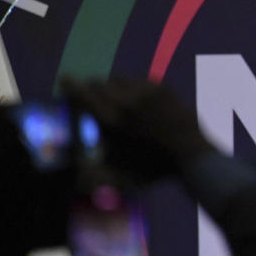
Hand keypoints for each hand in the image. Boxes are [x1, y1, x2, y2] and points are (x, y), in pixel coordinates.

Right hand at [59, 76, 213, 183]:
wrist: (190, 154)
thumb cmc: (154, 169)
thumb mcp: (121, 176)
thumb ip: (97, 174)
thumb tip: (78, 176)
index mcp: (113, 121)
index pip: (84, 95)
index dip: (71, 86)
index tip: (65, 79)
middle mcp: (127, 102)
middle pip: (99, 83)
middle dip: (93, 89)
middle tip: (93, 98)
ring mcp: (145, 92)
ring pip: (119, 79)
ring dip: (113, 87)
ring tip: (116, 99)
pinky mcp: (161, 87)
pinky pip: (138, 80)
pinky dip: (133, 87)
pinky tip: (137, 100)